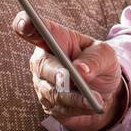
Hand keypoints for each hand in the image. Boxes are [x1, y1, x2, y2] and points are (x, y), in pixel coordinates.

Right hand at [11, 12, 123, 130]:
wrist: (104, 90)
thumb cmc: (100, 64)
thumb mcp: (105, 54)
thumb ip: (94, 59)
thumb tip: (80, 71)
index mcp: (54, 39)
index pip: (34, 29)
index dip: (25, 24)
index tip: (27, 22)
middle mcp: (43, 61)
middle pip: (44, 66)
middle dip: (57, 72)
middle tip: (68, 77)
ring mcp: (43, 84)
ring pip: (53, 91)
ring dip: (74, 96)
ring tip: (95, 98)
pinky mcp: (49, 104)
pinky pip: (61, 108)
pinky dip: (79, 107)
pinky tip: (94, 106)